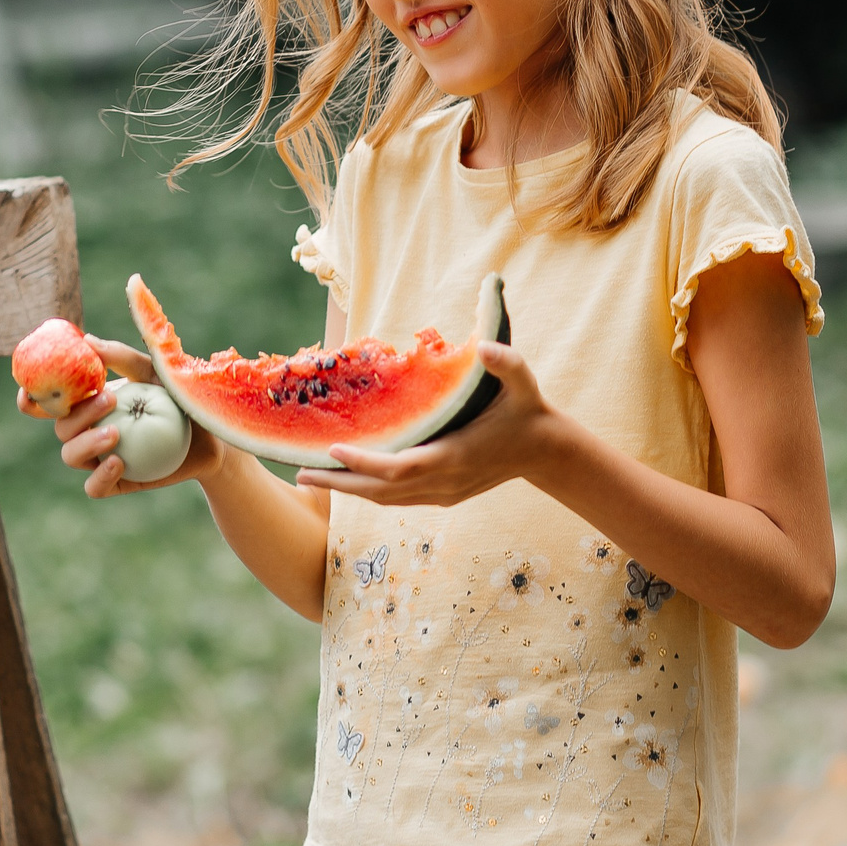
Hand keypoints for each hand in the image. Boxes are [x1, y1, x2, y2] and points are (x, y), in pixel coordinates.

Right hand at [17, 335, 230, 498]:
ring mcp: (99, 457)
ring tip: (116, 433)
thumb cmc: (179, 397)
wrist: (211, 435)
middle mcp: (87, 429)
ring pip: (70, 456)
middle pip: (59, 427)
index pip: (47, 403)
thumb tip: (88, 340)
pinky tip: (118, 463)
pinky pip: (94, 487)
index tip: (33, 390)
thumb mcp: (156, 371)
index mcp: (88, 402)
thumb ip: (124, 358)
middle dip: (77, 415)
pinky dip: (100, 476)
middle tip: (110, 399)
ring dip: (86, 444)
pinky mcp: (116, 481)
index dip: (30, 398)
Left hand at [294, 341, 569, 506]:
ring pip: (386, 500)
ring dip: (348, 489)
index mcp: (455, 456)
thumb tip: (487, 346)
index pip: (400, 468)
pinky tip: (347, 479)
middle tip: (300, 472)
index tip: (333, 450)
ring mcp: (443, 494)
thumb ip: (506, 362)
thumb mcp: (523, 381)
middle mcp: (445, 481)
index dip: (365, 463)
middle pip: (382, 491)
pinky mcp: (444, 497)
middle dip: (340, 482)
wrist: (546, 451)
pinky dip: (369, 491)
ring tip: (311, 476)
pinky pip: (397, 499)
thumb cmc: (528, 410)